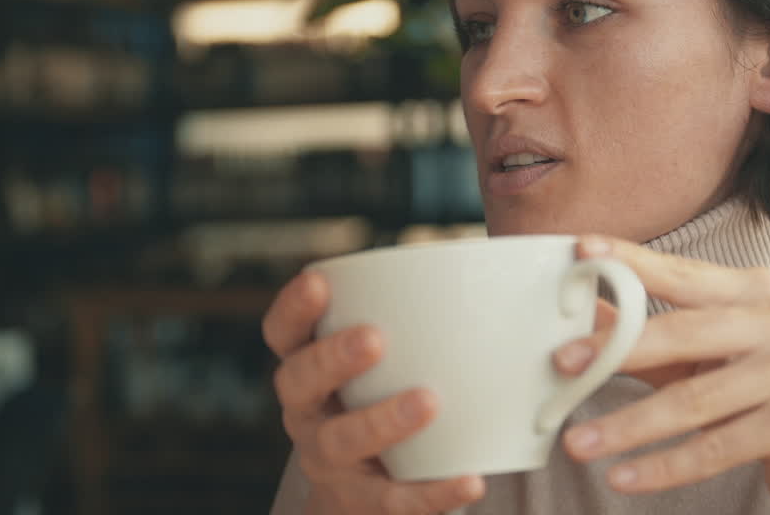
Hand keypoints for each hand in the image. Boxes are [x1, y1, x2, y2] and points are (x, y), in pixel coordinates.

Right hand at [263, 270, 485, 514]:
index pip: (284, 333)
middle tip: (374, 338)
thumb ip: (408, 325)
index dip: (294, 307)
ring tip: (427, 401)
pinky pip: (395, 501)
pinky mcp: (362, 504)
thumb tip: (485, 277)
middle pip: (299, 381)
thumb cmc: (382, 402)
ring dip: (381, 420)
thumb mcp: (378, 366)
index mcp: (308, 369)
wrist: (362, 499)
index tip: (320, 281)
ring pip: (341, 441)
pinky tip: (470, 481)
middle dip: (333, 358)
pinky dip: (434, 492)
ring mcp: (329, 462)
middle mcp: (307, 412)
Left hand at [552, 236, 769, 513]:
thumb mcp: (709, 358)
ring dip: (627, 425)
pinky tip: (622, 476)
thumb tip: (584, 314)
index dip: (630, 261)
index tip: (580, 252)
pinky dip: (661, 466)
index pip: (681, 273)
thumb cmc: (765, 396)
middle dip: (615, 349)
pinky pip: (713, 447)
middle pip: (681, 332)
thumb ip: (651, 335)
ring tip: (577, 442)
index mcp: (757, 292)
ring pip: (691, 401)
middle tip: (561, 363)